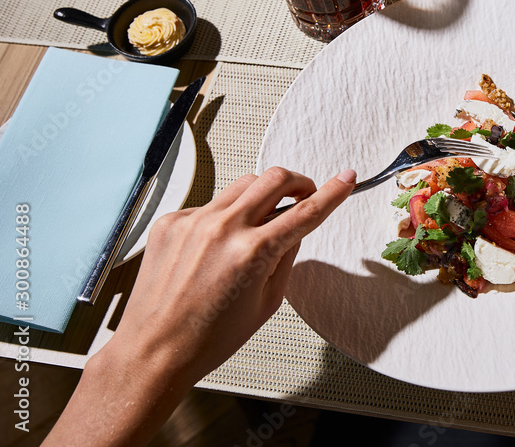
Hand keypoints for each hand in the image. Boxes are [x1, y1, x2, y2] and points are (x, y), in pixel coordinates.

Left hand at [45, 167, 354, 445]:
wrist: (155, 349)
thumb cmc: (209, 337)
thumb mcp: (267, 301)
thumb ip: (286, 256)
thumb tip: (294, 226)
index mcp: (252, 253)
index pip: (305, 212)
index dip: (332, 192)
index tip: (346, 179)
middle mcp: (222, 229)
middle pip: (274, 178)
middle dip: (297, 182)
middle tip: (303, 194)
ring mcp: (193, 221)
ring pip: (242, 185)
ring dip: (261, 195)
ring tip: (259, 223)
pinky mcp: (172, 221)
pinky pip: (211, 204)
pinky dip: (224, 216)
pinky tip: (218, 245)